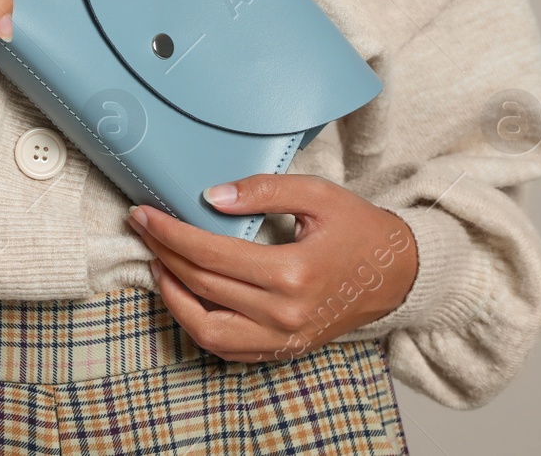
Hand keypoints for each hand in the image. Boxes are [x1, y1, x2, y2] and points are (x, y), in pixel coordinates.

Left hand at [126, 174, 418, 361]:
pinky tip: (183, 294)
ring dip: (172, 296)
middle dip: (163, 254)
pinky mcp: (283, 350)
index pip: (210, 255)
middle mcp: (284, 314)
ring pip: (206, 329)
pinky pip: (227, 348)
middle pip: (202, 286)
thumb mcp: (318, 194)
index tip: (144, 214)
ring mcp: (283, 339)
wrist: (398, 274)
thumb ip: (264, 190)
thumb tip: (212, 196)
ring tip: (156, 262)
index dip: (170, 233)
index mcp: (292, 273)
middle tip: (142, 228)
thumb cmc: (359, 230)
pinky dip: (196, 323)